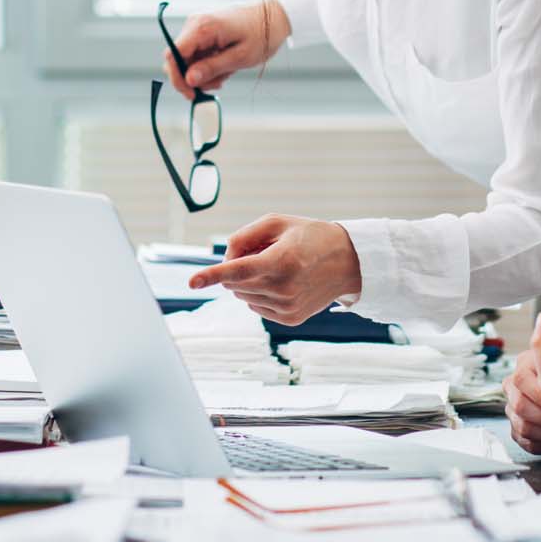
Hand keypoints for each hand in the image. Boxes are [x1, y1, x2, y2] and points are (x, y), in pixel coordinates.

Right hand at [161, 0, 289, 97]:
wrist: (273, 17)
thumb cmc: (261, 35)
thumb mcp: (240, 57)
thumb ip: (212, 68)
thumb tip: (188, 80)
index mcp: (202, 27)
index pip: (173, 55)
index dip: (177, 77)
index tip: (191, 94)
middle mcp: (195, 24)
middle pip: (177, 59)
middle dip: (193, 78)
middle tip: (216, 85)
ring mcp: (198, 27)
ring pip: (187, 59)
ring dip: (203, 73)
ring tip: (226, 74)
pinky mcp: (203, 32)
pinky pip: (196, 54)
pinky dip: (207, 66)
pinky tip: (225, 67)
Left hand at [185, 215, 361, 324]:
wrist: (348, 262)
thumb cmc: (311, 236)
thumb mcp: (278, 222)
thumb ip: (244, 236)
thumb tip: (224, 260)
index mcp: (283, 261)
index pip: (239, 270)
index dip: (212, 275)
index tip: (192, 282)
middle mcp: (285, 288)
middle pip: (235, 281)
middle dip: (236, 266)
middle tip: (261, 251)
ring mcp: (287, 307)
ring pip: (242, 295)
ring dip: (247, 280)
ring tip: (276, 265)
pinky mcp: (289, 319)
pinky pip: (255, 306)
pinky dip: (258, 292)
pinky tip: (279, 281)